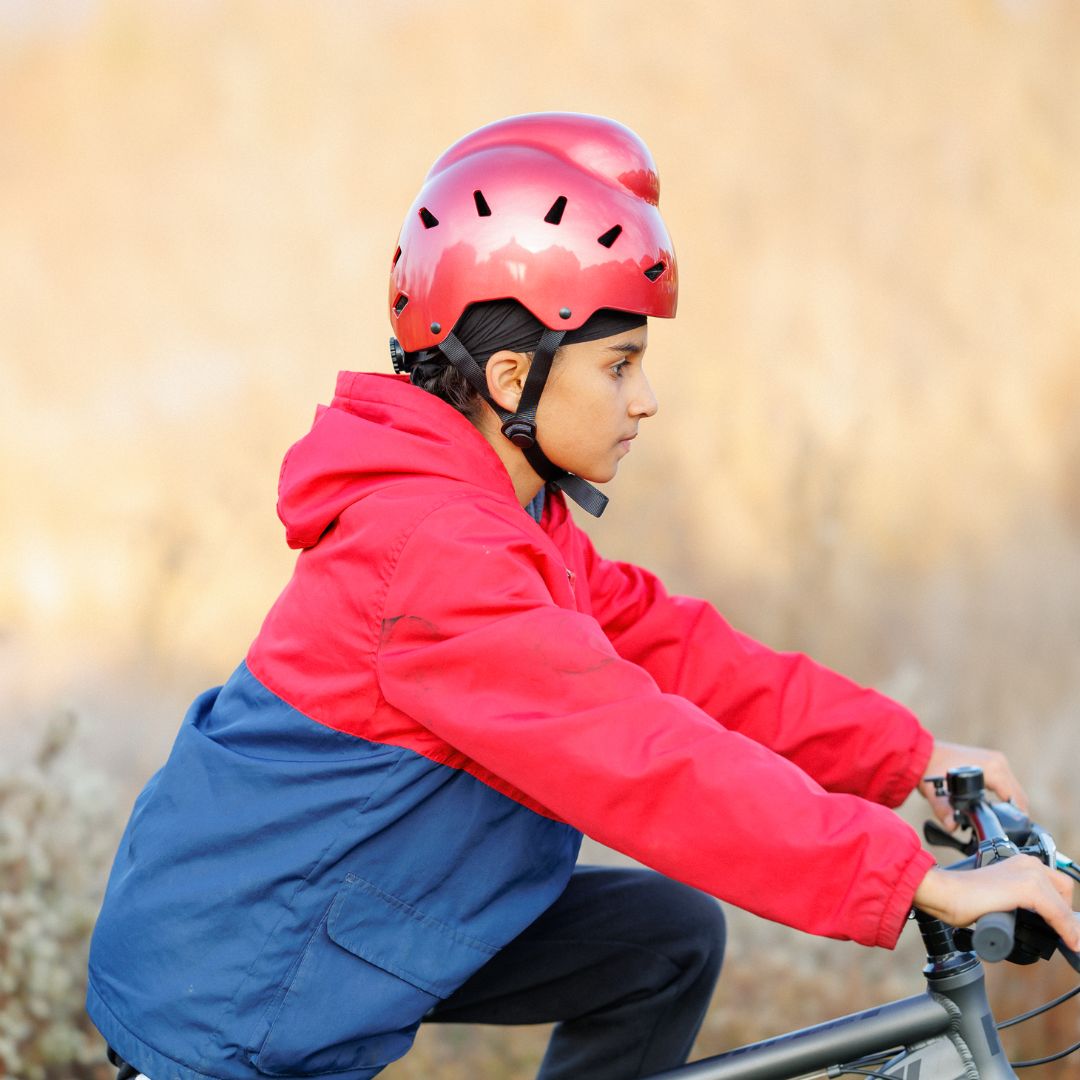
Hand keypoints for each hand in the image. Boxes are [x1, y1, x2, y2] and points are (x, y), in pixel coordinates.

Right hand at [914, 855, 1079, 950]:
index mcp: (1020, 863)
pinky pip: (1059, 914)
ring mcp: (1028, 874)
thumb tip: (1033, 921)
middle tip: (1058, 933)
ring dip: (1067, 925)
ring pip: (1063, 904)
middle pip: (1065, 890)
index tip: (1064, 929)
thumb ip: (1015, 901)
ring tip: (1066, 941)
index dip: (1061, 910)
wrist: (944, 892)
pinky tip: (1068, 942)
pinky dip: (1067, 930)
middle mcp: (1027, 863)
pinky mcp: (1027, 888)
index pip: (1056, 885)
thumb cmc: (962, 896)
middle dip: (1065, 914)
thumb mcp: (998, 895)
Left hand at [918, 741, 1028, 831]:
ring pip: (1014, 789)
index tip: (1013, 832)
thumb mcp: (935, 792)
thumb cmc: (930, 769)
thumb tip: (952, 827)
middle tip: (1006, 830)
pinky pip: (1006, 783)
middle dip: (1014, 813)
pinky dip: (1005, 795)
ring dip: (1010, 804)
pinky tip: (996, 807)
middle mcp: (998, 762)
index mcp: (992, 768)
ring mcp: (996, 760)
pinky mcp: (992, 761)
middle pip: (1018, 795)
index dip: (1016, 817)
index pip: (1015, 798)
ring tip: (1001, 821)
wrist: (922, 752)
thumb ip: (944, 810)